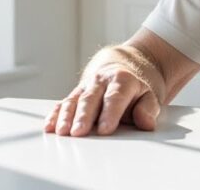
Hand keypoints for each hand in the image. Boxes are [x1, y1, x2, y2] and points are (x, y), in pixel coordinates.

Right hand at [43, 62, 161, 136]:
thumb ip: (148, 109)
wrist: (121, 66)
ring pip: (74, 100)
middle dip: (84, 116)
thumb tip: (146, 121)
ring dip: (66, 116)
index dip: (110, 114)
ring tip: (63, 132)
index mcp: (121, 80)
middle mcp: (100, 81)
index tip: (105, 130)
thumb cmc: (134, 87)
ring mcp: (85, 87)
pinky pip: (63, 103)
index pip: (115, 98)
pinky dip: (55, 114)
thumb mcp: (149, 95)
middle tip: (79, 132)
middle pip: (90, 99)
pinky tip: (50, 126)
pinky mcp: (75, 94)